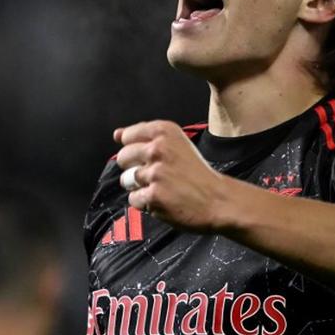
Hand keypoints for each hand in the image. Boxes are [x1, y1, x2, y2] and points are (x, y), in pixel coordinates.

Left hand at [113, 120, 227, 231]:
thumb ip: (146, 138)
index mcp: (165, 131)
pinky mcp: (153, 195)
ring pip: (126, 179)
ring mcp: (155, 173)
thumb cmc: (197, 173)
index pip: (128, 135)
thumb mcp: (177, 144)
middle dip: (134, 167)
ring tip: (162, 188)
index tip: (149, 157)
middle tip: (156, 174)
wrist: (218, 200)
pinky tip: (164, 200)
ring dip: (140, 186)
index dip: (135, 149)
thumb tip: (116, 134)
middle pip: (124, 157)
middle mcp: (158, 148)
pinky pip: (134, 199)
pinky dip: (146, 203)